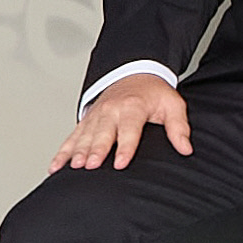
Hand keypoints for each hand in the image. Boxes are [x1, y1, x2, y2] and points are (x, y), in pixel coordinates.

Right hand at [56, 71, 188, 171]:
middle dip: (96, 150)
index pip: (129, 130)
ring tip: (74, 167)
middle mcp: (111, 111)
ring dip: (77, 152)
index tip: (120, 164)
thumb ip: (179, 127)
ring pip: (84, 137)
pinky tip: (55, 167)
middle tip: (91, 165)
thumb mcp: (173, 105)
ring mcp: (95, 116)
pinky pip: (71, 138)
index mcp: (132, 107)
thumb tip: (186, 148)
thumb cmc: (154, 94)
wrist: (134, 74)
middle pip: (102, 134)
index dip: (125, 148)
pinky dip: (62, 152)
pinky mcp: (86, 122)